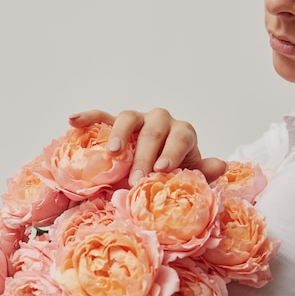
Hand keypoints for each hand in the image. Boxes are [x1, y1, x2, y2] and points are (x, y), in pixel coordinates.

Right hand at [69, 108, 225, 185]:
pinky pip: (101, 116)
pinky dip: (88, 117)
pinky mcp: (113, 125)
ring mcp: (135, 122)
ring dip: (120, 134)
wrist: (151, 175)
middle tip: (137, 179)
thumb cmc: (169, 177)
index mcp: (181, 134)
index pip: (180, 136)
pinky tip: (73, 121)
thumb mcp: (187, 178)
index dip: (171, 152)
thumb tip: (221, 165)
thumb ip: (201, 173)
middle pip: (153, 130)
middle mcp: (159, 122)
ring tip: (113, 153)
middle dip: (145, 155)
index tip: (161, 171)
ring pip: (128, 117)